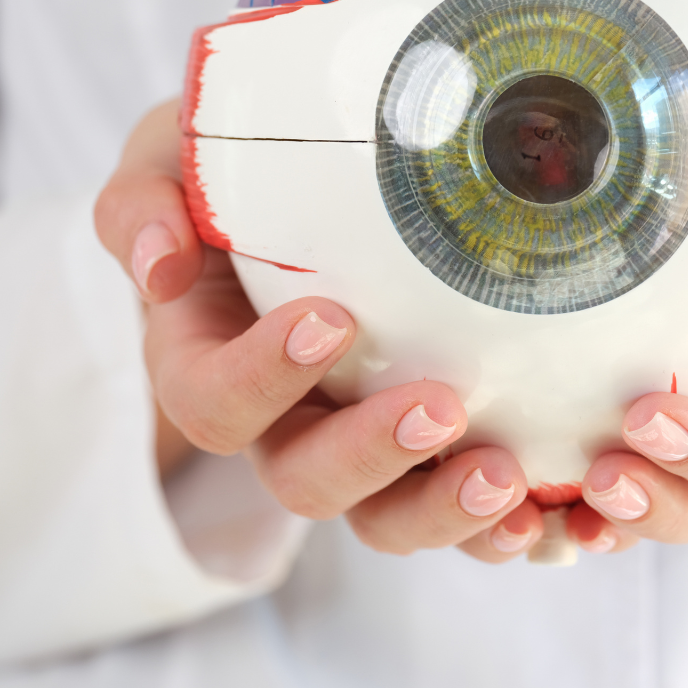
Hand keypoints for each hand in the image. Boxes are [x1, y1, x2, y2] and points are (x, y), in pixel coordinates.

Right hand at [96, 100, 546, 562]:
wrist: (296, 184)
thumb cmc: (225, 175)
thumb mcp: (166, 166)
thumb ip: (143, 204)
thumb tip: (161, 264)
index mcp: (210, 362)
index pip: (215, 401)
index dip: (264, 379)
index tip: (331, 318)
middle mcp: (281, 417)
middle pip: (304, 480)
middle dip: (368, 455)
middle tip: (440, 407)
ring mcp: (355, 435)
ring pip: (384, 514)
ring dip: (441, 508)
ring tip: (505, 476)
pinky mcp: (422, 442)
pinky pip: (450, 500)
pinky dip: (494, 522)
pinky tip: (543, 509)